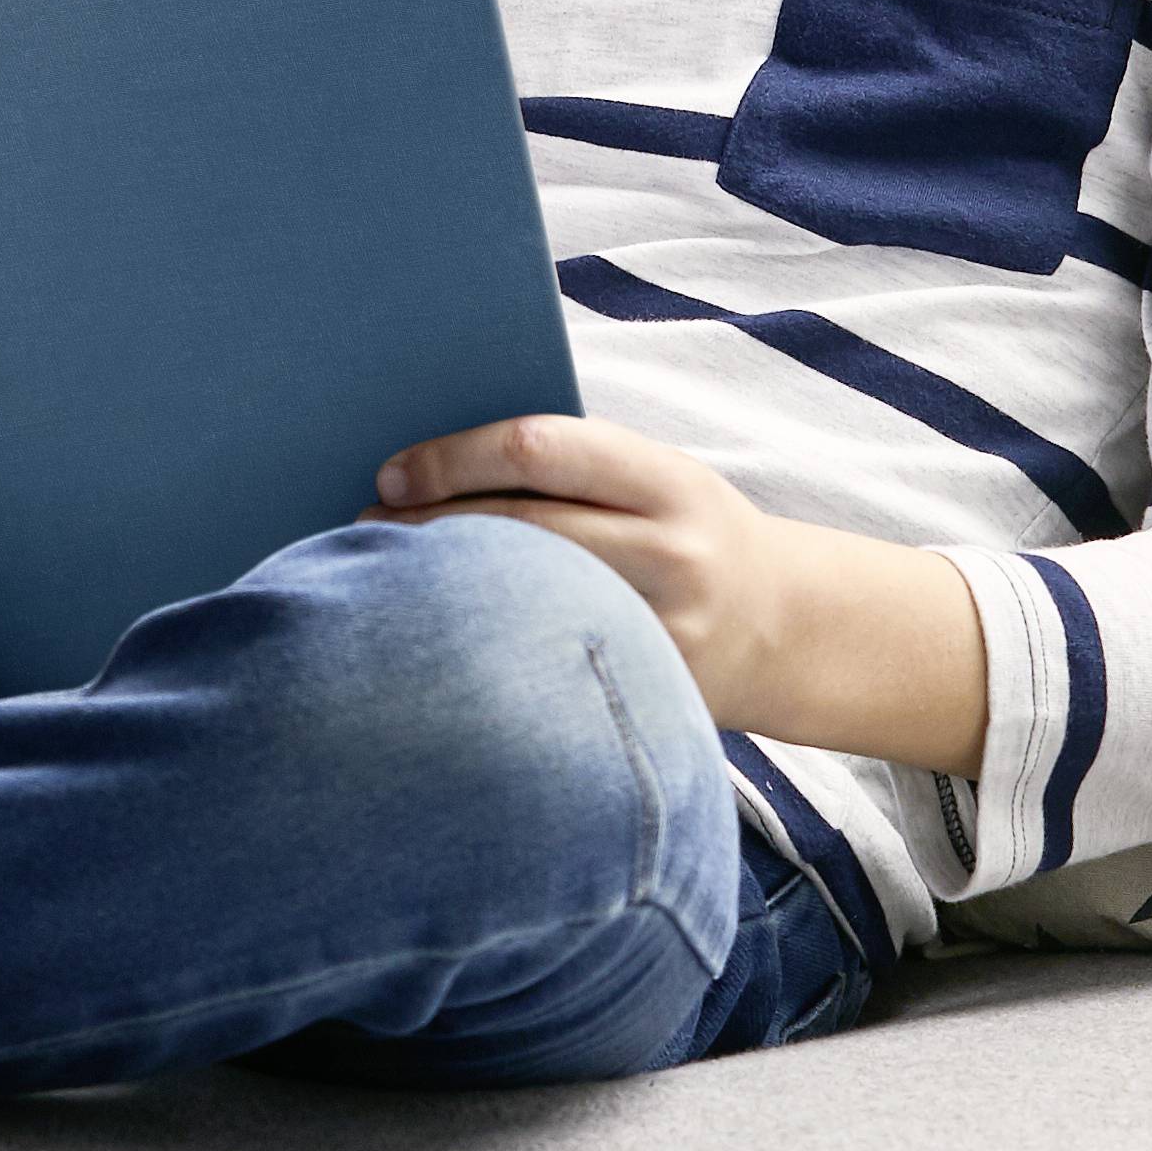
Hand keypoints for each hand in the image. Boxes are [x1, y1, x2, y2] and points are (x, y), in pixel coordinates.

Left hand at [371, 413, 989, 776]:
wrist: (786, 627)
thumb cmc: (688, 534)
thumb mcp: (656, 480)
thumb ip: (572, 470)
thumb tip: (430, 472)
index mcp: (668, 482)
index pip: (537, 449)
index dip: (450, 459)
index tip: (389, 475)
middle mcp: (672, 556)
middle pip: (517, 532)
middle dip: (427, 528)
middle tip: (365, 532)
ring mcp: (664, 637)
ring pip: (524, 611)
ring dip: (442, 597)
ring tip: (388, 589)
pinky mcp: (652, 701)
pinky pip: (547, 676)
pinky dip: (483, 658)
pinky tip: (440, 652)